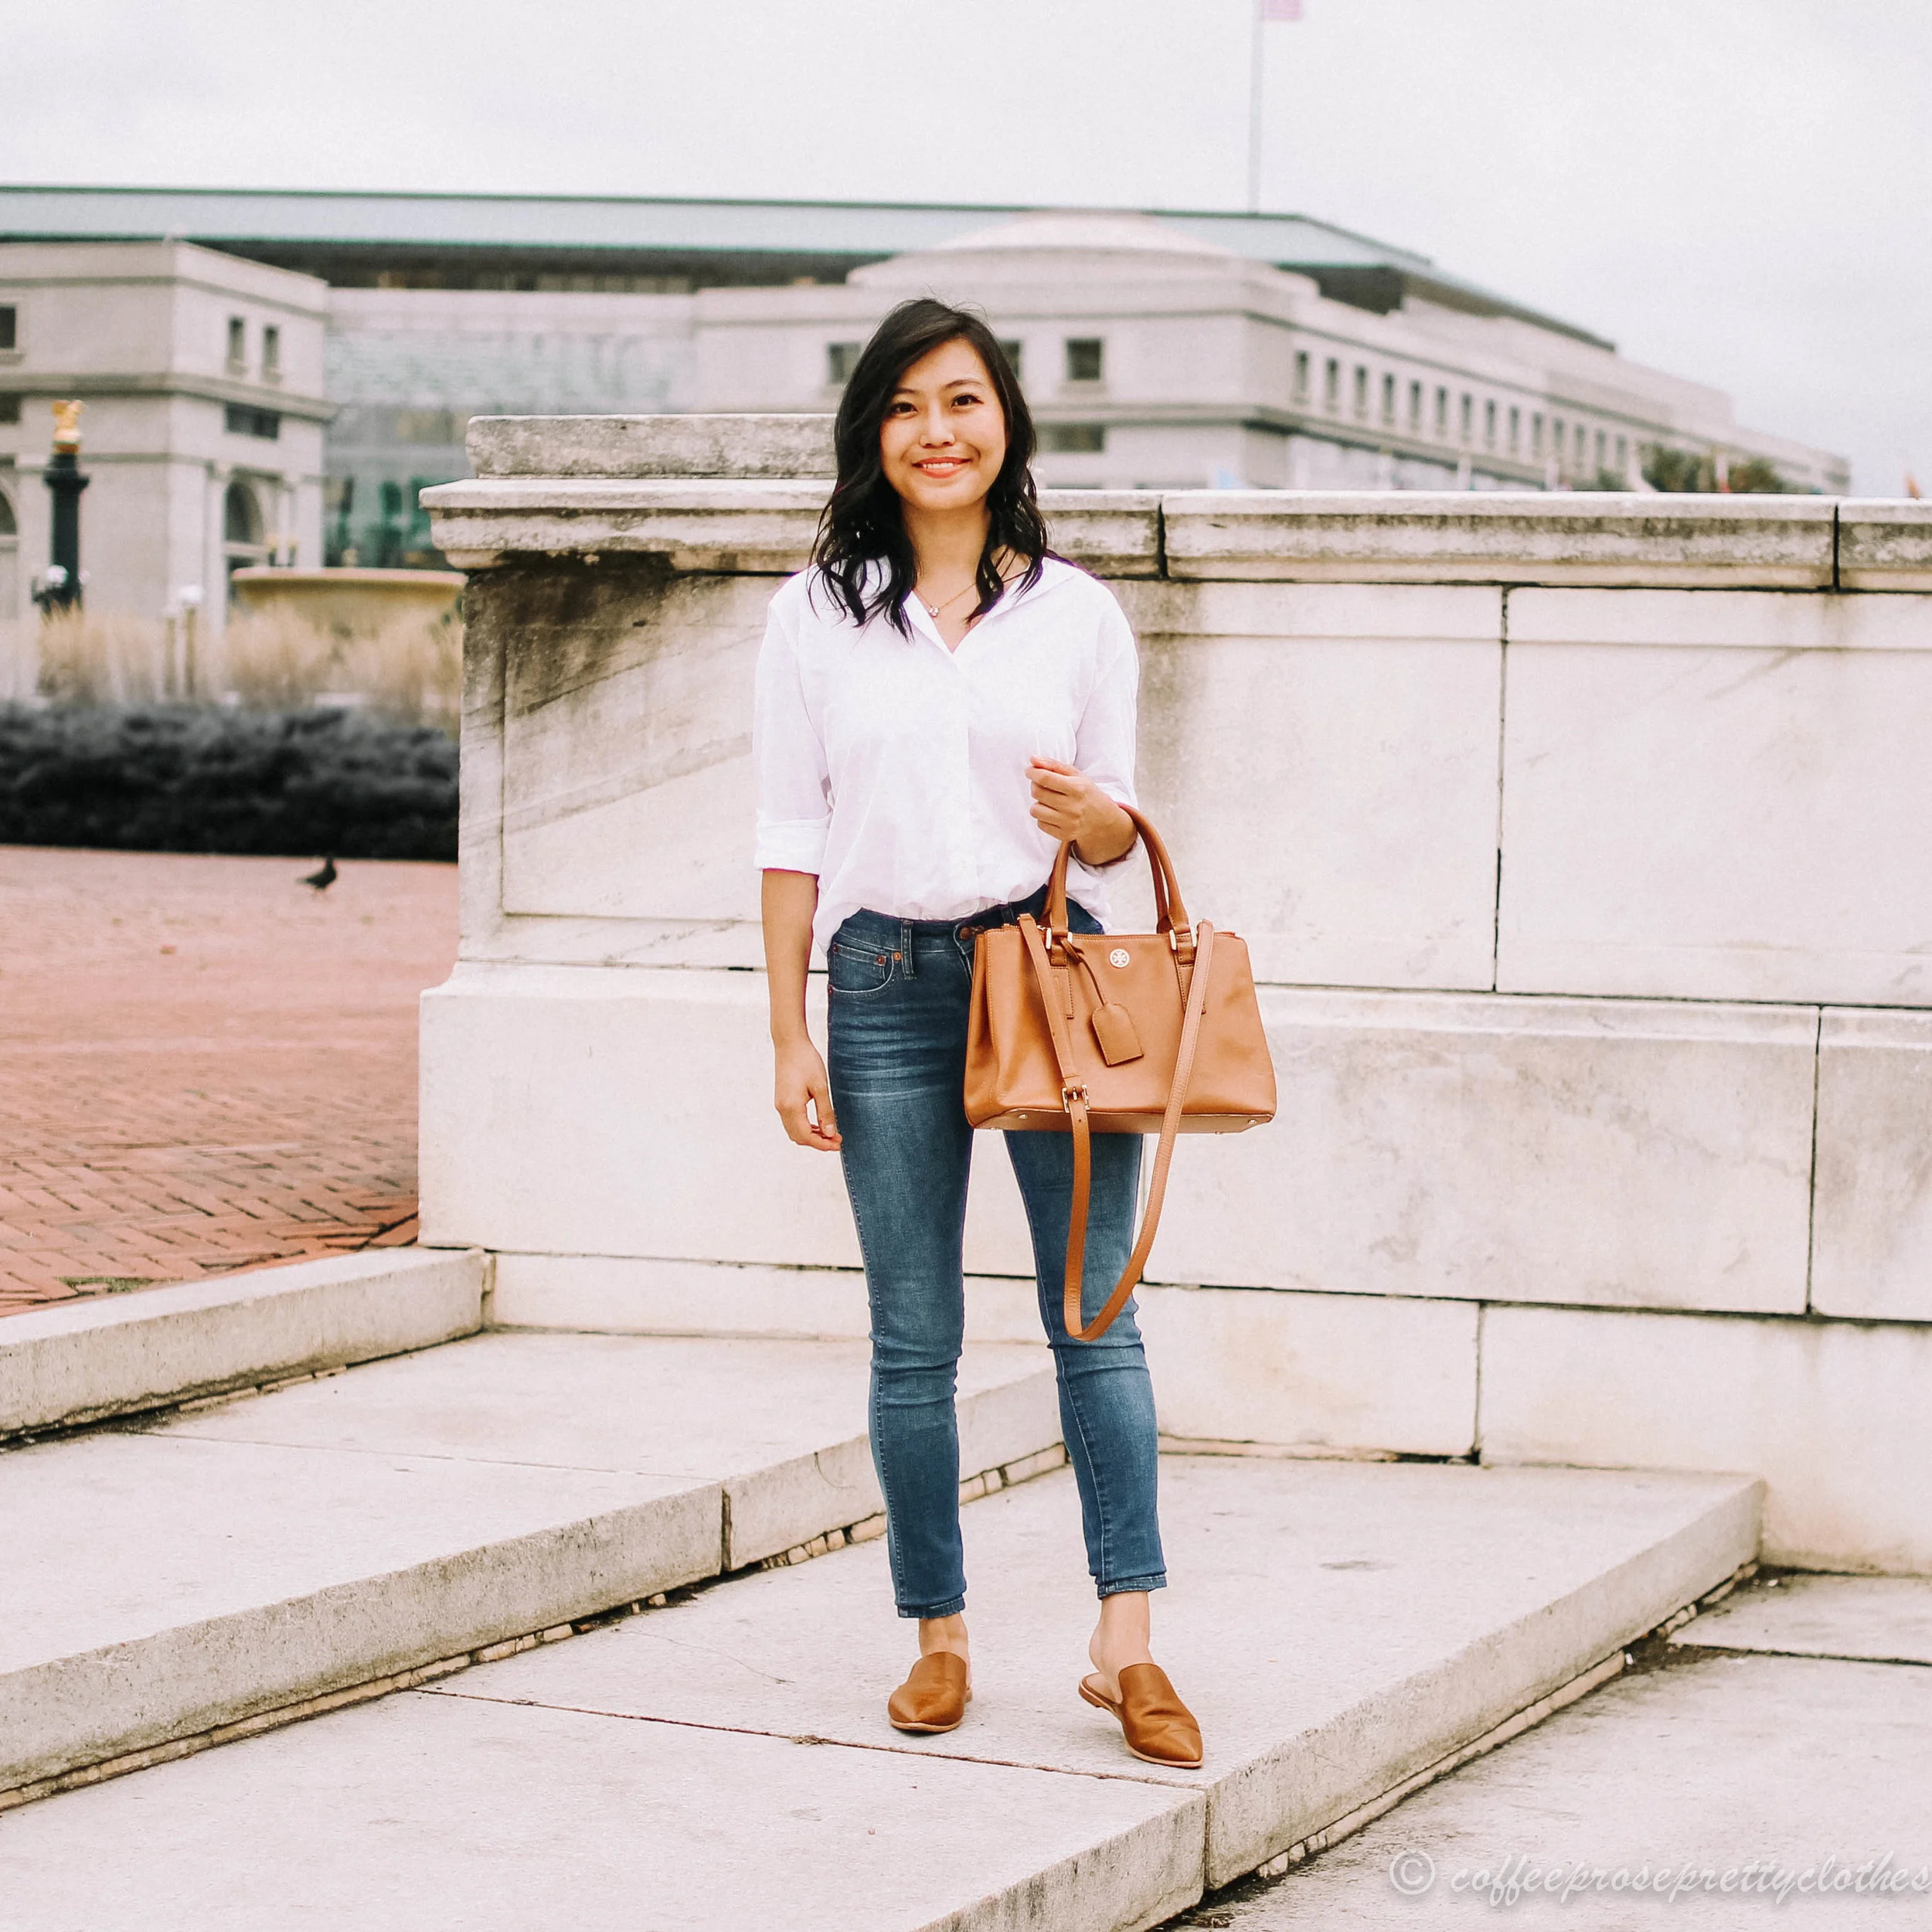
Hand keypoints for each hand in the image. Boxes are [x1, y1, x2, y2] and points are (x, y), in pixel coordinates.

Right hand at [774, 1036, 840, 1150]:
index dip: (822, 1144)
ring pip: (795, 1131)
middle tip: (837, 1140)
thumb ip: (825, 1112)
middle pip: (799, 1137)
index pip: (806, 1136)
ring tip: (830, 1132)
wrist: (790, 1044)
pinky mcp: (781, 1100)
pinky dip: (805, 1127)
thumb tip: (829, 1133)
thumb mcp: (820, 1087)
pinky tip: (819, 1123)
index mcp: (791, 1107)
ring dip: (812, 1135)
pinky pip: (792, 1121)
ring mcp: (780, 1105)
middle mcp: (782, 1109)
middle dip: (818, 1142)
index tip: (838, 1144)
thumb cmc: (806, 1061)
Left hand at [1029, 759, 1135, 865]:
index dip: (1032, 772)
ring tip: (1048, 801)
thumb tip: (1032, 759)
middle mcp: (1073, 807)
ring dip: (1038, 803)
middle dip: (1035, 786)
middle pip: (1037, 792)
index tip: (1029, 770)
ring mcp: (1068, 823)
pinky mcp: (1064, 835)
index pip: (1045, 778)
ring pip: (1035, 810)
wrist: (1103, 819)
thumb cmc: (1086, 793)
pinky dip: (1043, 817)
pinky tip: (1053, 813)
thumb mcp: (1076, 775)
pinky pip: (1040, 824)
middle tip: (1042, 785)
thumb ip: (1053, 765)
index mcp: (1077, 788)